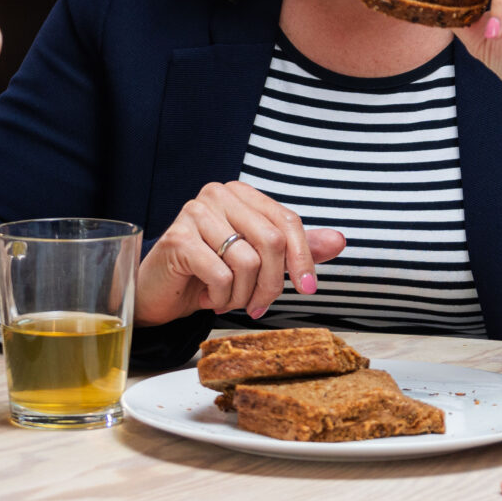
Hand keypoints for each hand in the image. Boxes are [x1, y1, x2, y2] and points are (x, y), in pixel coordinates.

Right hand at [137, 181, 345, 325]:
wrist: (161, 292)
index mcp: (241, 194)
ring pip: (247, 261)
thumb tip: (339, 240)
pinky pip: (221, 275)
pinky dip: (221, 296)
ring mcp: (195, 212)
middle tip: (258, 306)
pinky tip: (207, 296)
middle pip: (271, 241)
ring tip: (227, 299)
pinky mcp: (179, 238)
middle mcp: (218, 194)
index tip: (307, 289)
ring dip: (242, 294)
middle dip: (271, 284)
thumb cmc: (209, 273)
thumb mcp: (258, 262)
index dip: (303, 258)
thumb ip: (295, 249)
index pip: (287, 222)